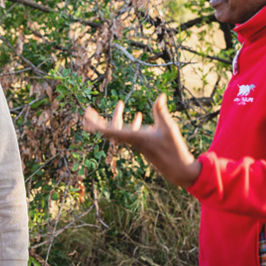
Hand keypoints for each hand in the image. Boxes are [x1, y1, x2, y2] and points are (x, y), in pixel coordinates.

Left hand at [83, 94, 200, 188]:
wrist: (178, 170)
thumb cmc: (174, 149)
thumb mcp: (169, 128)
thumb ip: (161, 112)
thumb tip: (160, 95)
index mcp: (134, 137)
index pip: (109, 130)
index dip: (96, 123)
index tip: (87, 115)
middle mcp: (131, 141)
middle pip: (109, 130)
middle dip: (98, 121)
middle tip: (88, 111)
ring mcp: (136, 144)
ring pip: (120, 131)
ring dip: (117, 118)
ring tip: (120, 104)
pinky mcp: (142, 145)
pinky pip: (129, 134)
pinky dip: (130, 124)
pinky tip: (138, 116)